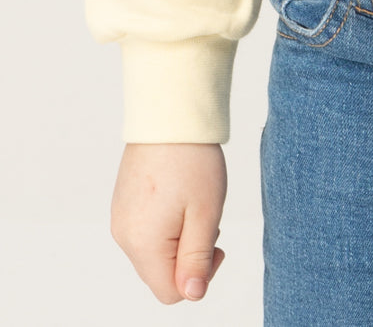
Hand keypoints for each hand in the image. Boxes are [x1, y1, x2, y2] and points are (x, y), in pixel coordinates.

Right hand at [110, 142, 227, 302]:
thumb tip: (192, 294)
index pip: (170, 292)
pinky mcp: (123, 203)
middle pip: (160, 274)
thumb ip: (197, 259)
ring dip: (179, 238)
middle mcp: (124, 236)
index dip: (199, 277)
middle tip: (207, 219)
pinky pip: (146, 231)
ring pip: (154, 252)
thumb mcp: (206, 214)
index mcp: (143, 244)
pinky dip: (166, 224)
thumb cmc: (191, 160)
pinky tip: (179, 195)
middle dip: (189, 255)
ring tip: (193, 203)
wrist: (169, 114)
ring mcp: (121, 218)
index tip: (216, 244)